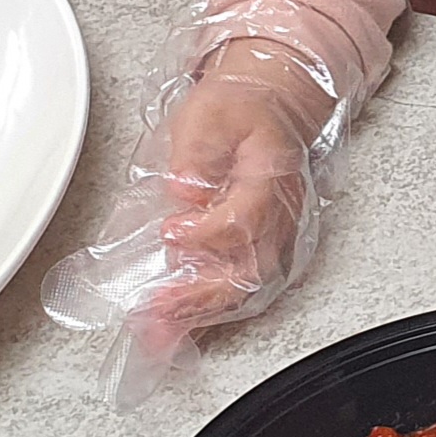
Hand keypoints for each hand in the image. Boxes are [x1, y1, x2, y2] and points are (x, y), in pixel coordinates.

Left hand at [41, 0, 352, 406]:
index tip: (171, 232)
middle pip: (248, 270)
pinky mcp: (263, 248)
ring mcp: (275, 235)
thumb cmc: (242, 108)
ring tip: (156, 331)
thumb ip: (198, 149)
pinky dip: (208, 312)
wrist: (274, 105)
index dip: (206, 233)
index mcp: (270, 177)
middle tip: (155, 309)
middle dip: (198, 296)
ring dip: (200, 313)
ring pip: (245, 288)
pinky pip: (241, 288)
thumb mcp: (211, 111)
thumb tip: (183, 188)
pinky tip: (176, 326)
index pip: (244, 218)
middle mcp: (280, 215)